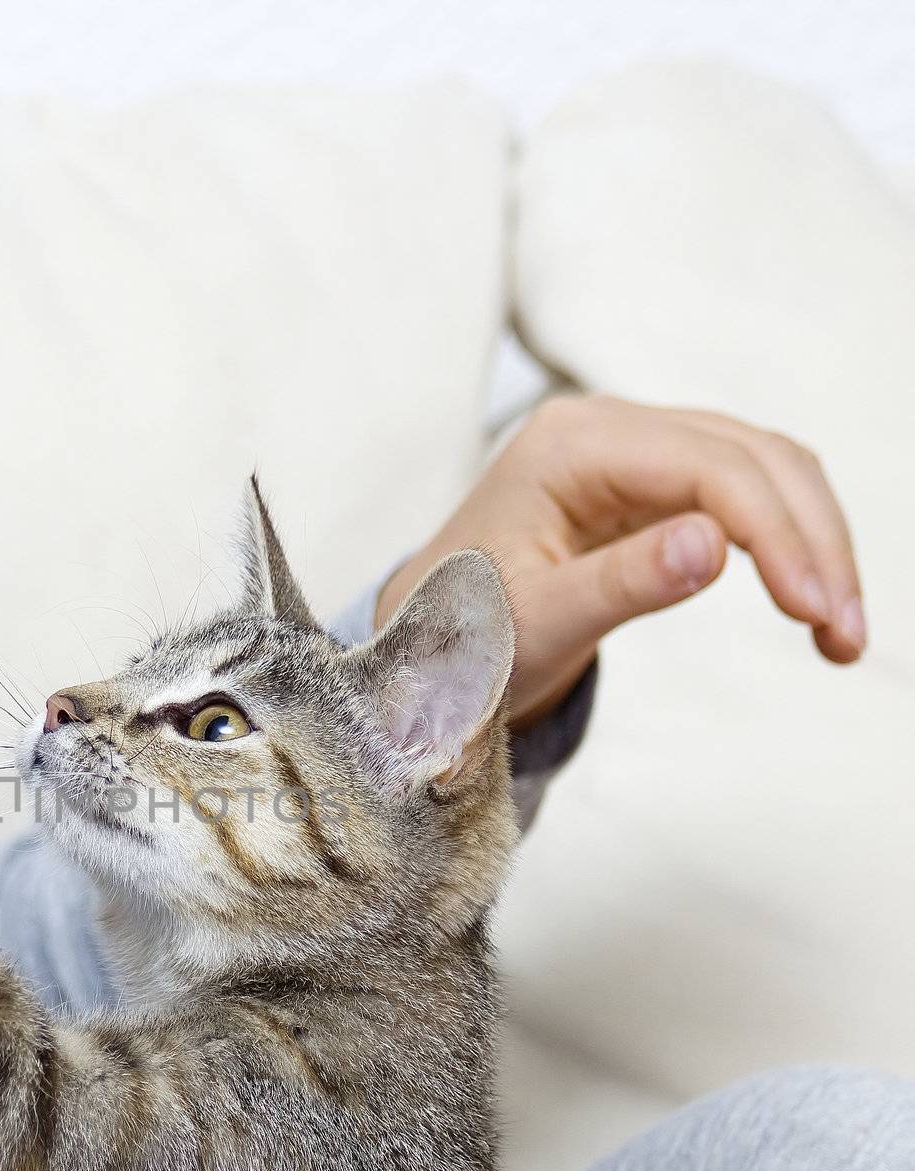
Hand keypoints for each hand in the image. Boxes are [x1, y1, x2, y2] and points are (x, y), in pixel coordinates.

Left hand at [376, 394, 864, 728]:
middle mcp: (607, 428)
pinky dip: (785, 544)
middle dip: (812, 541)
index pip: (707, 466)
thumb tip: (714, 550)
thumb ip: (617, 585)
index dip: (776, 534)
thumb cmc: (461, 632)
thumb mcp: (531, 622)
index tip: (815, 609)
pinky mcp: (650, 481)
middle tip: (845, 633)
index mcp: (569, 445)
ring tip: (839, 633)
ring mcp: (632, 449)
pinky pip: (741, 496)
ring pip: (762, 471)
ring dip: (813, 543)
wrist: (426, 641)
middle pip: (752, 457)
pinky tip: (808, 599)